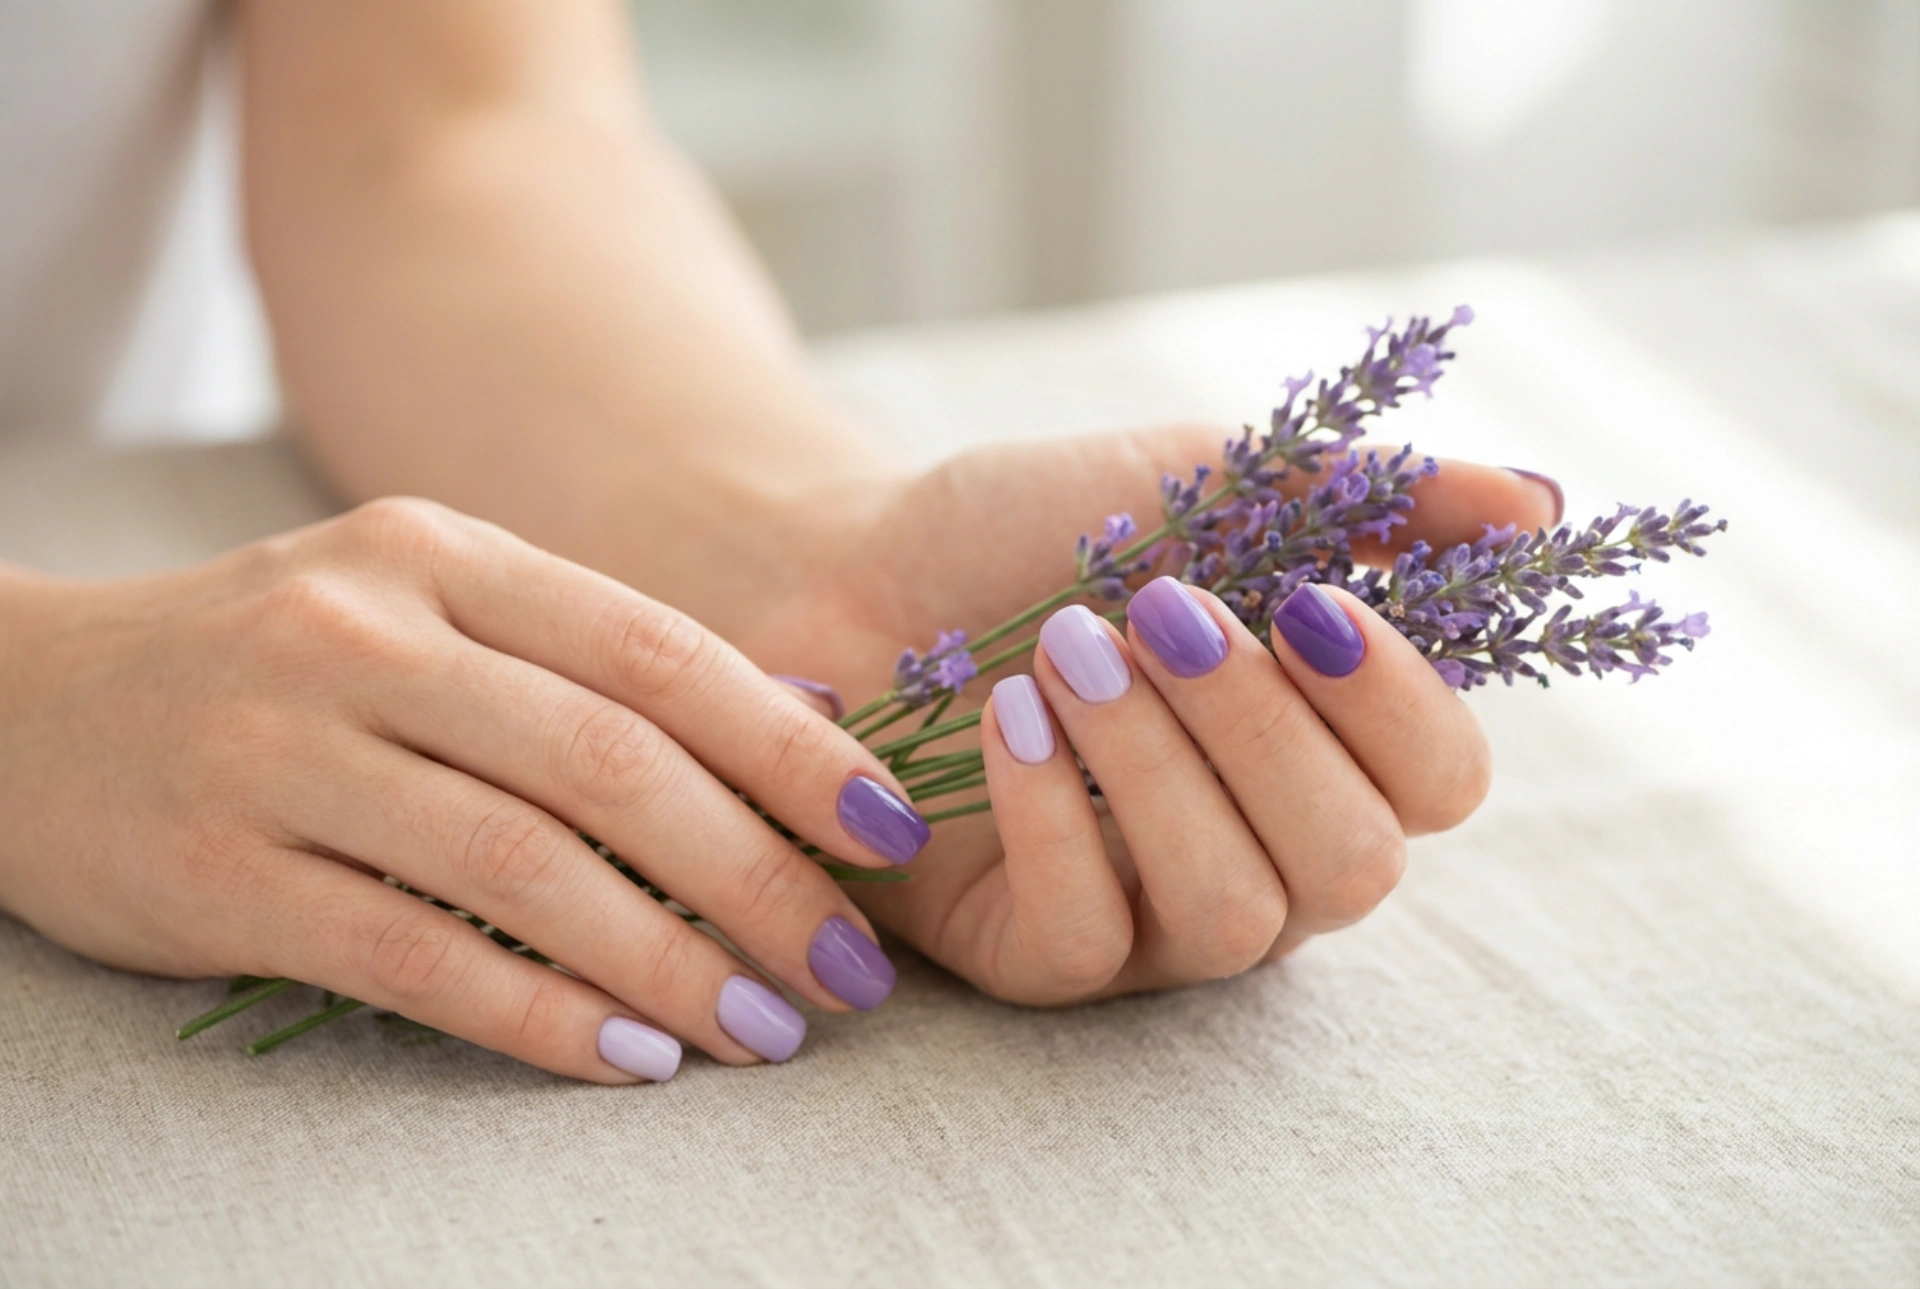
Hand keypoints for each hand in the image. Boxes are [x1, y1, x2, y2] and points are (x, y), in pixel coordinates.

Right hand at [0, 499, 923, 1080]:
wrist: (27, 705)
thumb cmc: (279, 664)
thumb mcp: (423, 614)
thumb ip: (583, 665)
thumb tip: (793, 737)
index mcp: (444, 559)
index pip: (660, 652)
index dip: (790, 748)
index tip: (887, 833)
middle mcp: (367, 635)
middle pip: (611, 765)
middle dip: (755, 877)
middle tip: (846, 967)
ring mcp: (285, 751)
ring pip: (522, 867)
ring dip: (667, 962)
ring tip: (763, 1029)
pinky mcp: (220, 873)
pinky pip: (413, 957)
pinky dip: (537, 1014)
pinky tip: (627, 1057)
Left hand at [740, 425, 1560, 1002]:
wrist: (854, 573)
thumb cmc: (1034, 532)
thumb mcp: (1199, 481)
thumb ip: (1365, 494)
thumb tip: (1543, 505)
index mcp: (1323, 741)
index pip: (1441, 782)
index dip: (1398, 707)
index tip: (1307, 602)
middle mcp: (1265, 848)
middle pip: (1354, 865)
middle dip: (1262, 731)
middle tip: (1161, 615)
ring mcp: (1156, 917)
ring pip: (1234, 911)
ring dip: (1156, 768)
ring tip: (1063, 654)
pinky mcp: (1043, 956)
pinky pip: (1093, 939)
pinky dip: (1053, 820)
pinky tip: (1004, 722)